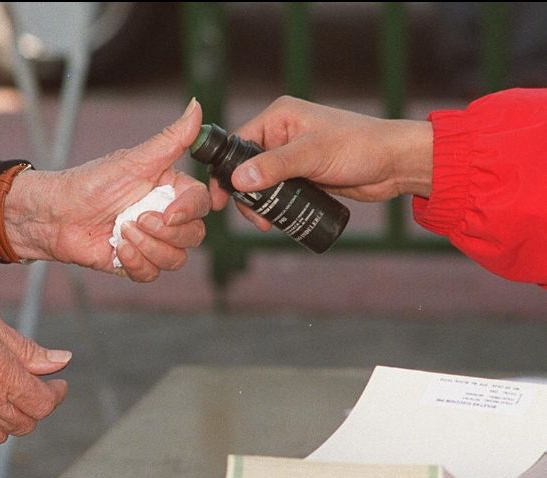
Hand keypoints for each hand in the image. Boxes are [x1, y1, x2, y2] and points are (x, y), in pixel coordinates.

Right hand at [0, 283, 69, 445]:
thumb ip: (29, 350)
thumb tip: (61, 360)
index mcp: (1, 376)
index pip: (42, 404)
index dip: (56, 394)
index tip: (58, 383)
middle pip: (23, 424)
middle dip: (35, 407)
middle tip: (34, 387)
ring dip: (8, 421)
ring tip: (7, 398)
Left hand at [4, 99, 209, 281]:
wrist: (54, 216)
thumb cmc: (90, 183)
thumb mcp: (133, 161)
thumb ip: (171, 139)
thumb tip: (196, 105)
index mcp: (170, 190)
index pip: (201, 204)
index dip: (189, 211)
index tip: (169, 212)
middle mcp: (166, 217)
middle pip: (194, 236)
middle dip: (164, 232)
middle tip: (135, 218)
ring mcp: (152, 241)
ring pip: (176, 258)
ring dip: (147, 247)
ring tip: (121, 231)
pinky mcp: (136, 263)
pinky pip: (153, 274)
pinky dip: (135, 263)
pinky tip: (116, 248)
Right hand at [209, 96, 432, 230]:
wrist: (395, 164)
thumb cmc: (360, 147)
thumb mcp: (313, 155)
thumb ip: (275, 166)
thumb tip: (238, 180)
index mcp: (279, 117)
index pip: (239, 142)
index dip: (226, 170)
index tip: (220, 197)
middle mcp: (282, 133)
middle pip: (246, 166)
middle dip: (245, 193)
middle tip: (254, 217)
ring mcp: (292, 154)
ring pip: (261, 182)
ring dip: (260, 203)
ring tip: (267, 223)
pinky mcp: (304, 173)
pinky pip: (279, 190)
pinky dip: (274, 204)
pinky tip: (277, 219)